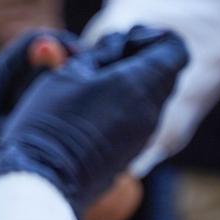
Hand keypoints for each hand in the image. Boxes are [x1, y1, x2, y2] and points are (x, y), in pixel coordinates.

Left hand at [0, 30, 77, 219]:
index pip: (33, 42)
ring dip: (64, 91)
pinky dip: (55, 113)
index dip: (64, 46)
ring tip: (94, 106)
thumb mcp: (10, 130)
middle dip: (68, 69)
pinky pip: (35, 111)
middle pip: (38, 63)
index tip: (91, 63)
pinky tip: (78, 131)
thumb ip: (33, 90)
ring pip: (39, 87)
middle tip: (99, 85)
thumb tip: (53, 46)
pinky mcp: (4, 133)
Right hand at [26, 38, 146, 219]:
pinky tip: (88, 110)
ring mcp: (143, 136)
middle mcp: (151, 111)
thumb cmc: (51, 122)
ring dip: (128, 83)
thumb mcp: (70, 73)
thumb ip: (100, 54)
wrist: (44, 182)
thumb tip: (116, 44)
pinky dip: (122, 106)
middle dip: (137, 58)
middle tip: (100, 59)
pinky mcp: (130, 153)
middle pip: (164, 72)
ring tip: (88, 85)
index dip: (151, 36)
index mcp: (141, 84)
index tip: (121, 41)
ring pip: (151, 97)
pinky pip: (138, 119)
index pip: (175, 48)